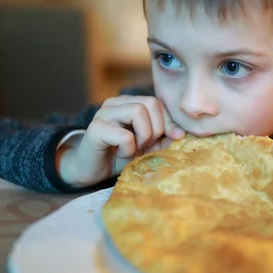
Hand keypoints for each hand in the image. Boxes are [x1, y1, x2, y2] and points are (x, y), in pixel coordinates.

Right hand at [57, 96, 184, 186]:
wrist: (91, 170)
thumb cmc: (119, 155)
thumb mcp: (147, 146)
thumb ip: (163, 138)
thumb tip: (181, 134)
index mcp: (129, 103)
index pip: (157, 102)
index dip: (168, 122)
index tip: (169, 140)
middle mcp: (115, 103)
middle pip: (150, 103)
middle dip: (156, 129)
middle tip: (146, 145)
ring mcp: (103, 113)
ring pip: (138, 112)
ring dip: (143, 136)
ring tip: (135, 149)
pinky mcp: (95, 128)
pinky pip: (125, 135)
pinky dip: (129, 148)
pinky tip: (121, 154)